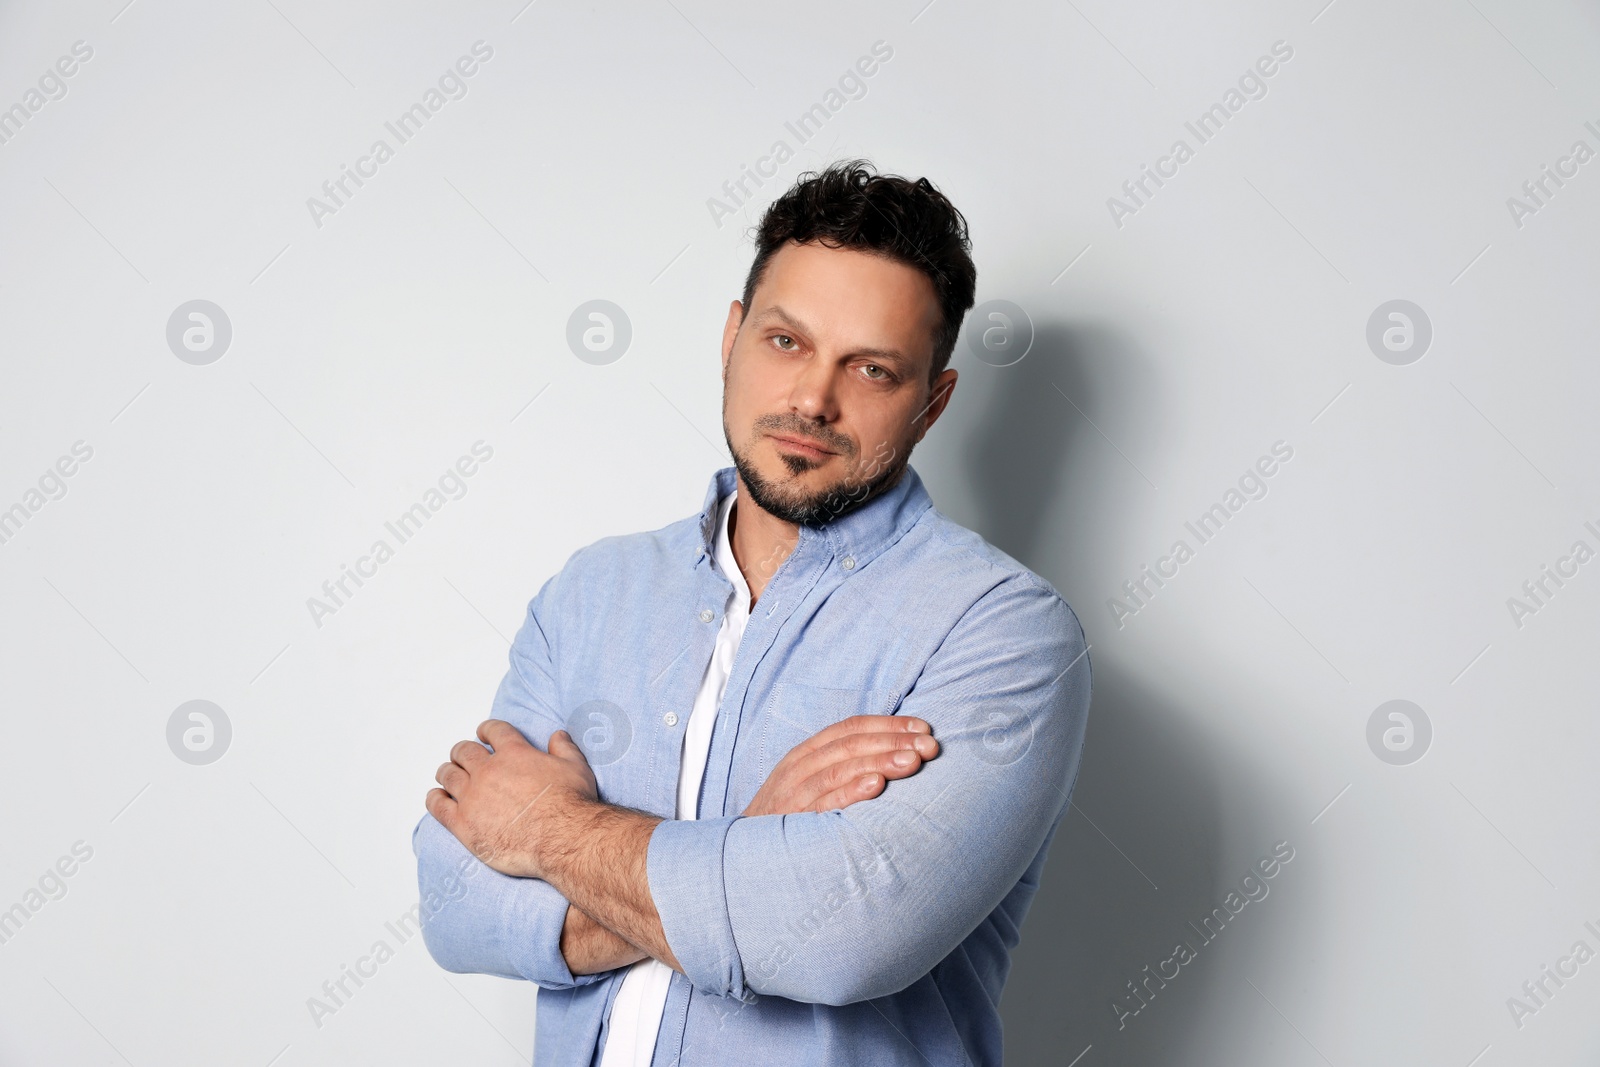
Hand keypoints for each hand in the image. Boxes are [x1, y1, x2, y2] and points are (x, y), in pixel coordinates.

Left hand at [426, 721, 597, 878]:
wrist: (561, 838)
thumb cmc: (571, 804)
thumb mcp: (575, 768)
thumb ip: (564, 749)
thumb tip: (558, 736)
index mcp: (514, 753)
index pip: (494, 732)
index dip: (487, 730)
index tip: (483, 733)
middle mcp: (488, 771)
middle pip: (464, 752)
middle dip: (462, 751)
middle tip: (461, 755)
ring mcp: (473, 796)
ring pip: (448, 775)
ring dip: (446, 771)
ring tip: (446, 773)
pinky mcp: (463, 823)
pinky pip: (438, 806)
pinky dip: (434, 798)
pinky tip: (436, 796)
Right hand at [744, 715, 939, 816]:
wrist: (742, 854)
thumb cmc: (788, 817)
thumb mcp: (808, 783)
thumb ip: (841, 767)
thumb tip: (895, 755)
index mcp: (806, 753)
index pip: (851, 728)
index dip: (888, 725)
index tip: (923, 728)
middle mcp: (800, 767)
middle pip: (851, 744)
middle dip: (894, 741)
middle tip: (929, 746)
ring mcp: (795, 793)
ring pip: (841, 768)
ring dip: (880, 761)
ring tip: (912, 761)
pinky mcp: (793, 821)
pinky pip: (824, 802)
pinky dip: (851, 791)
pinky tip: (876, 785)